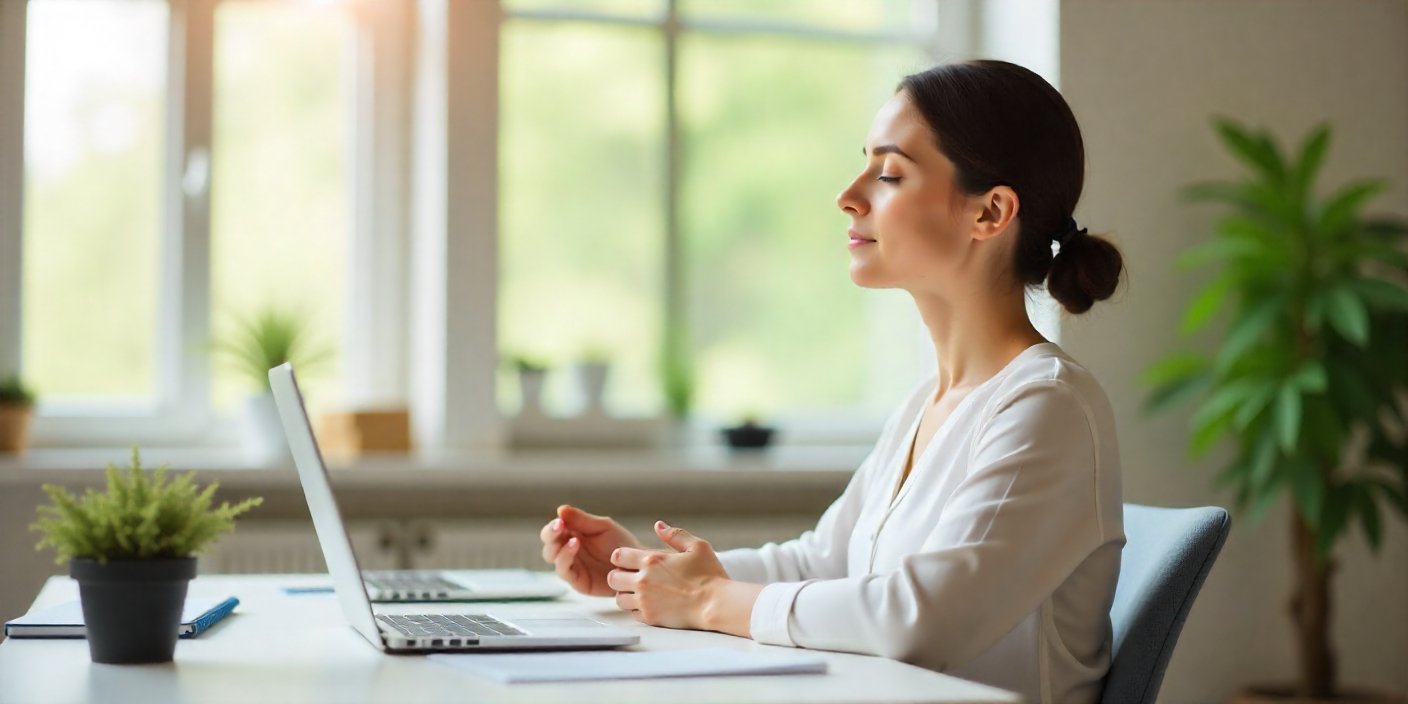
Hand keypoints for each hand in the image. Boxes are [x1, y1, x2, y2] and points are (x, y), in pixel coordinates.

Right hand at [539, 505, 641, 596]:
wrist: (636, 564)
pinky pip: (564, 571)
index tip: (559, 520)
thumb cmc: (620, 544)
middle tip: (559, 526)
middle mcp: (567, 551)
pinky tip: (575, 547)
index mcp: (571, 536)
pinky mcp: (577, 581)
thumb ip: (582, 520)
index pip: (553, 531)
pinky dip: (566, 559)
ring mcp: (571, 567)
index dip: (553, 526)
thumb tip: (560, 510)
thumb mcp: (603, 527)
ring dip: (559, 548)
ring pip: (553, 558)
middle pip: (549, 544)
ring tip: (575, 540)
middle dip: (551, 535)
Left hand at [607, 520, 732, 629]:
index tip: (630, 560)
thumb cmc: (709, 575)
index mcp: (651, 560)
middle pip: (612, 578)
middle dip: (619, 576)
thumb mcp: (697, 547)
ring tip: (640, 592)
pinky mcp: (650, 618)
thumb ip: (675, 534)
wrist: (715, 604)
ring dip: (626, 594)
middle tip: (631, 577)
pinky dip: (637, 609)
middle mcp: (643, 580)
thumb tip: (658, 525)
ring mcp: (644, 601)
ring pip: (619, 598)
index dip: (621, 557)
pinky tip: (650, 604)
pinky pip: (631, 614)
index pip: (618, 556)